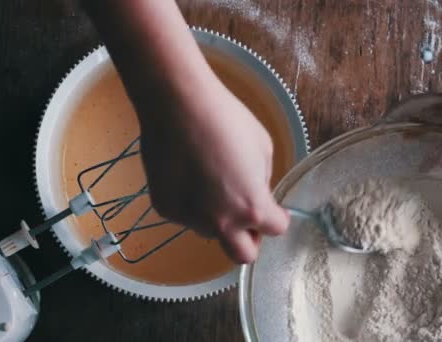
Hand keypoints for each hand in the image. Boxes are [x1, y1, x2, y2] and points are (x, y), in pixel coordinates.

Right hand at [138, 77, 289, 263]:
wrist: (178, 104)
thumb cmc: (226, 119)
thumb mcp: (263, 149)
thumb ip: (262, 182)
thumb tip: (256, 191)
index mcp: (252, 207)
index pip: (276, 230)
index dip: (276, 216)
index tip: (272, 209)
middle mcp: (221, 222)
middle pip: (242, 255)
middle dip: (248, 239)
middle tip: (244, 213)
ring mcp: (189, 219)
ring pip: (210, 230)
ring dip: (216, 216)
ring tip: (208, 177)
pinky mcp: (165, 209)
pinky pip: (186, 215)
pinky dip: (190, 203)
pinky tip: (186, 173)